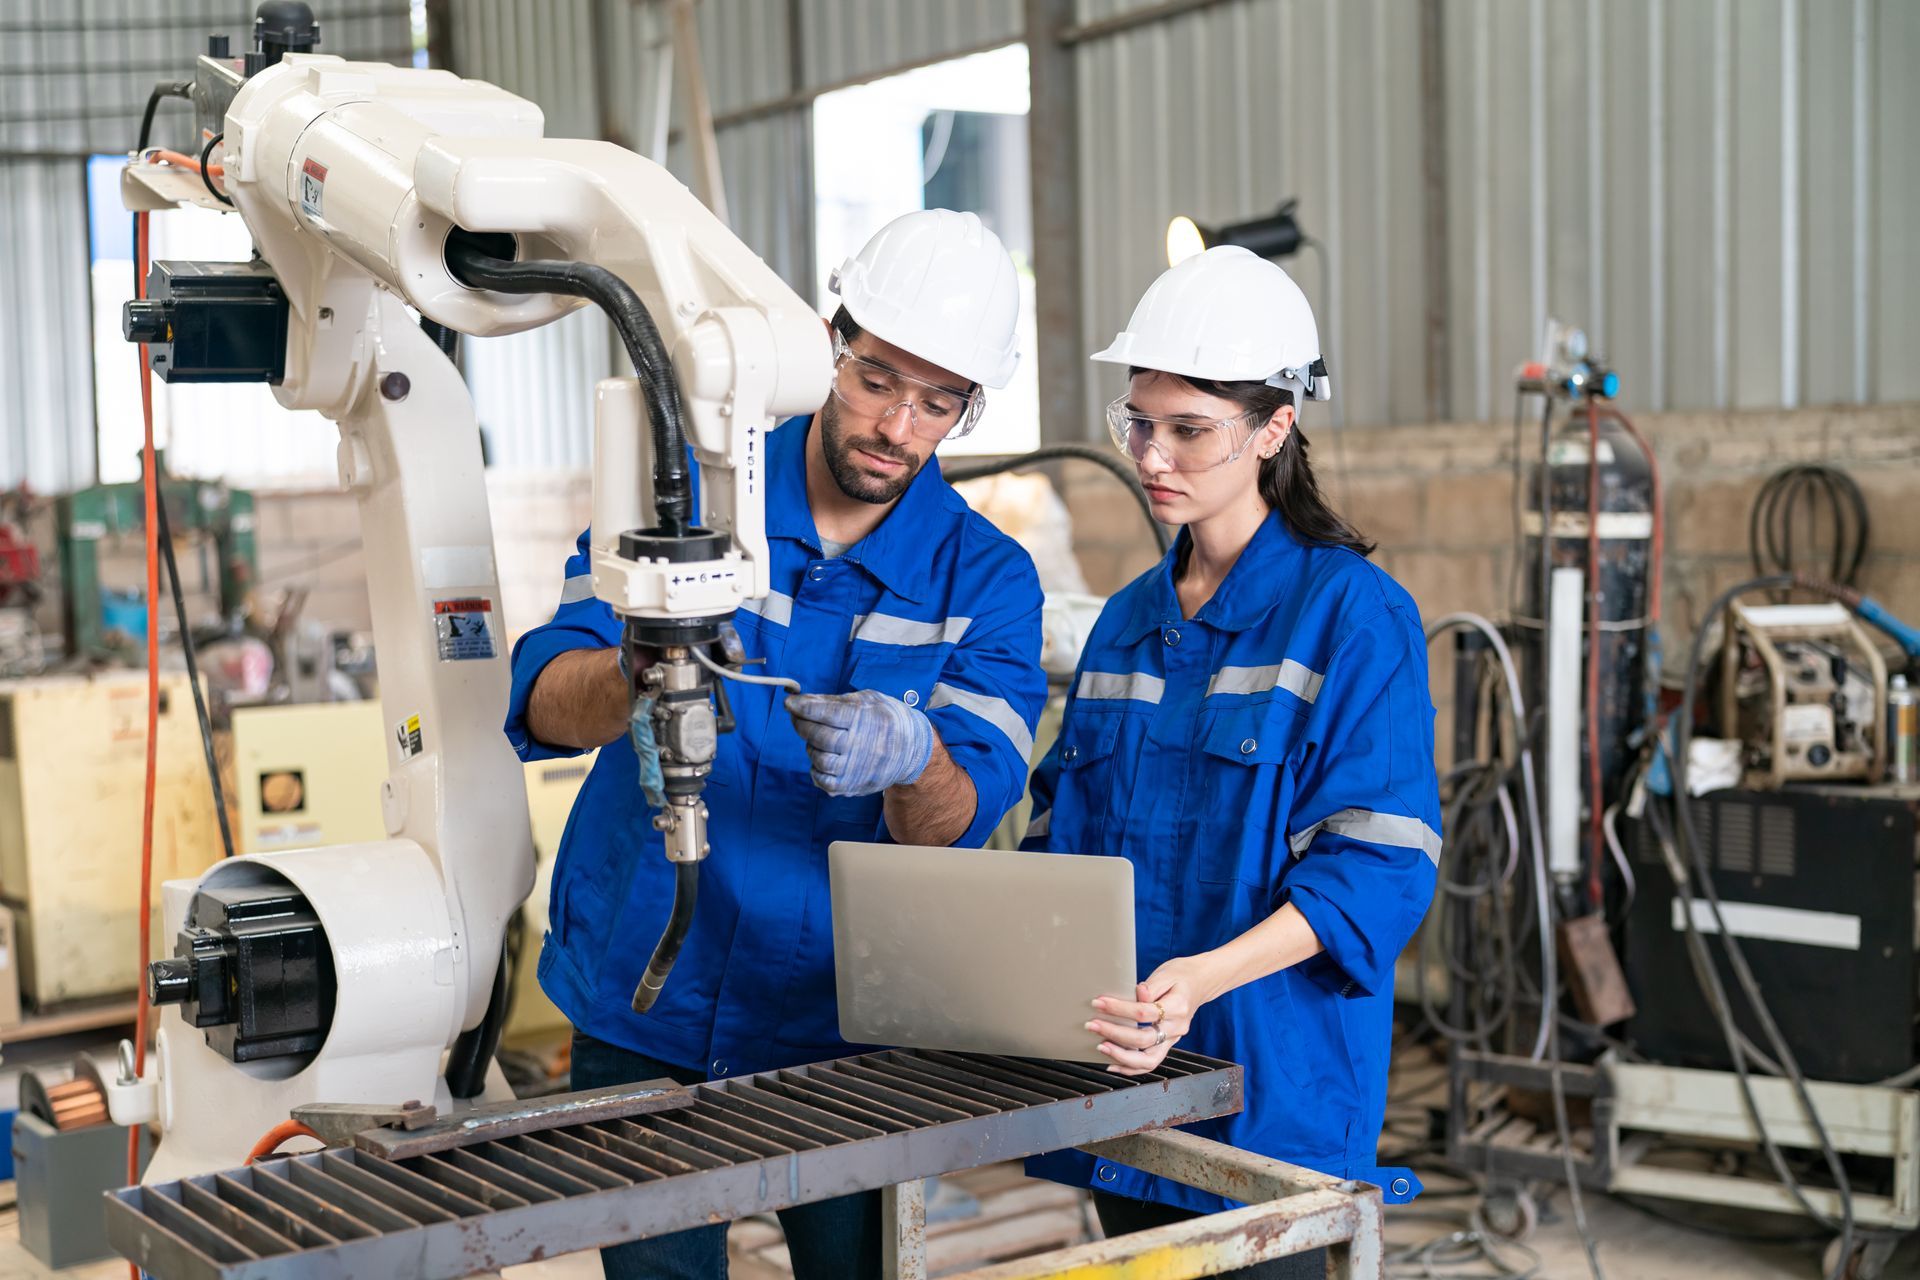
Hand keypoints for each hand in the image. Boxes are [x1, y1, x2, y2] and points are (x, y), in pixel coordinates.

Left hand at [785, 689, 933, 796]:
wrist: (912, 751)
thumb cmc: (886, 719)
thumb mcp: (867, 700)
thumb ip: (833, 701)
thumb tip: (800, 700)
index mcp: (865, 719)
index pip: (827, 713)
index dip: (803, 707)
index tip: (789, 702)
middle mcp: (860, 745)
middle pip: (818, 736)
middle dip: (801, 724)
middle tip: (797, 717)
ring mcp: (855, 769)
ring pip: (817, 758)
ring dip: (811, 746)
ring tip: (818, 738)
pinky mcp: (852, 786)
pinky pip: (821, 780)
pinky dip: (816, 768)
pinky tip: (824, 756)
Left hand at [1087, 954, 1222, 1075]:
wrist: (1200, 982)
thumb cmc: (1181, 976)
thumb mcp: (1166, 973)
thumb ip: (1151, 986)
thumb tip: (1137, 994)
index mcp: (1178, 1007)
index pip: (1144, 1012)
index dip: (1119, 1008)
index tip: (1099, 1003)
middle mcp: (1177, 1027)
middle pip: (1143, 1039)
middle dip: (1114, 1033)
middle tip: (1093, 1025)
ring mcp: (1173, 1039)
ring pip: (1148, 1060)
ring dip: (1121, 1057)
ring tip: (1101, 1047)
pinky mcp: (1167, 1044)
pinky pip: (1150, 1062)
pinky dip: (1130, 1067)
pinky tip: (1112, 1063)